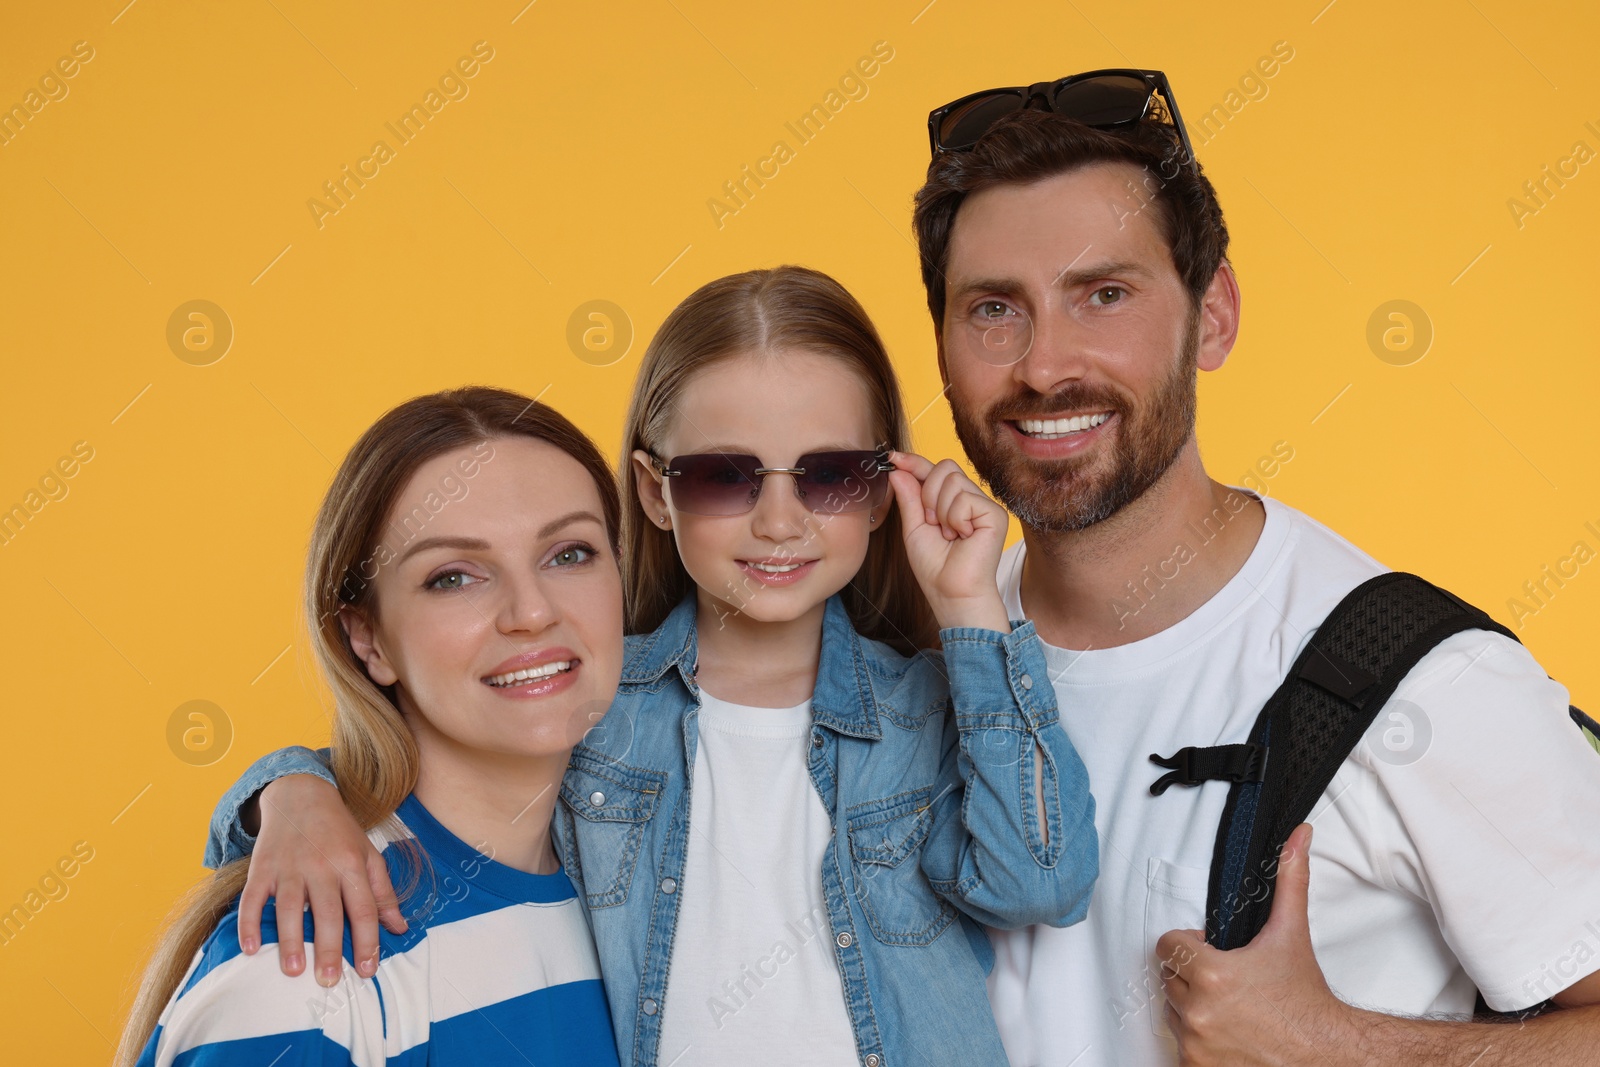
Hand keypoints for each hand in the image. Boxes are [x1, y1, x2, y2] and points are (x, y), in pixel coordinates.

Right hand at [238, 774, 405, 986]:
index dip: (368, 941)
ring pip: (289, 908)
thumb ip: (383, 892)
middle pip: (328, 913)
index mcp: (351, 864)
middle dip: (330, 950)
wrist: (301, 794)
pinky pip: (252, 898)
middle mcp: (321, 866)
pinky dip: (248, 923)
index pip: (363, 909)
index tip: (368, 970)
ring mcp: (289, 867)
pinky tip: (251, 948)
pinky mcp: (261, 867)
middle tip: (330, 982)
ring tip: (294, 971)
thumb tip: (400, 927)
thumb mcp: (368, 854)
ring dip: (291, 941)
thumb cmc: (339, 831)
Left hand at [887, 451, 1010, 631]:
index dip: (914, 462)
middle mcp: (969, 499)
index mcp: (951, 501)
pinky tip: (961, 537)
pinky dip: (955, 519)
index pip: (934, 470)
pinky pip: (965, 498)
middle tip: (932, 522)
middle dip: (928, 493)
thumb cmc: (935, 567)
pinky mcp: (995, 514)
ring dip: (941, 510)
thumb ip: (908, 497)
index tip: (892, 458)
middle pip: (944, 467)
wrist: (951, 593)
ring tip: (948, 534)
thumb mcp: (914, 527)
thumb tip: (897, 469)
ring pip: (953, 481)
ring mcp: (983, 505)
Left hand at [1156, 825, 1360, 1065]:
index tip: (1210, 950)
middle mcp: (1199, 1012)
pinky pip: (1179, 1046)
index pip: (1168, 945)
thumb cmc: (1306, 1001)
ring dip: (1193, 1006)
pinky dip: (1197, 1041)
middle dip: (1193, 974)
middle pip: (1170, 977)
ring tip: (1230, 1007)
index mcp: (1213, 974)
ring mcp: (1196, 1045)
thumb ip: (1290, 881)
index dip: (1190, 944)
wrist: (1328, 1055)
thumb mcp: (1292, 935)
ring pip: (1173, 1011)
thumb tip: (1297, 836)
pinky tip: (1227, 1033)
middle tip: (1227, 980)